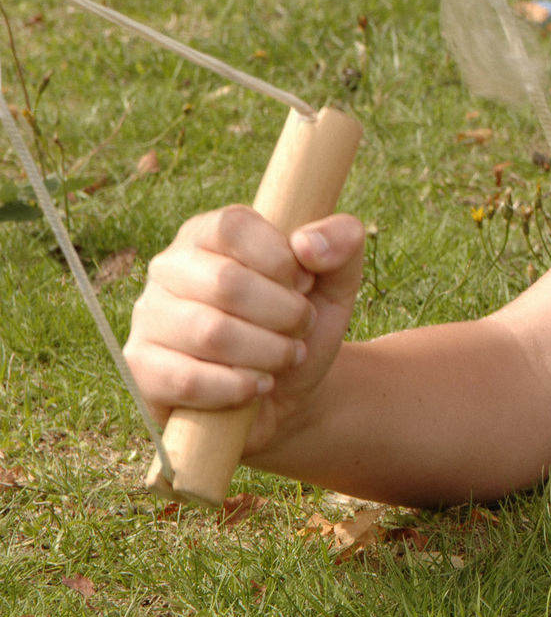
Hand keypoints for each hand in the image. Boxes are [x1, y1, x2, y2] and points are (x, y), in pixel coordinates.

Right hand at [124, 208, 363, 456]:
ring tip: (287, 357)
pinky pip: (187, 379)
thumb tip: (307, 245)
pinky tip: (258, 385)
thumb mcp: (338, 278)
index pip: (233, 226)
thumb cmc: (303, 321)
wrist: (285, 391)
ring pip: (211, 333)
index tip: (306, 283)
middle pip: (226, 283)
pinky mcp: (141, 367)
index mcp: (209, 232)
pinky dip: (237, 387)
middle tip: (301, 327)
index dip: (280, 259)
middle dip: (284, 313)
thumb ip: (343, 239)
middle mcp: (169, 268)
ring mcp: (149, 317)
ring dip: (268, 352)